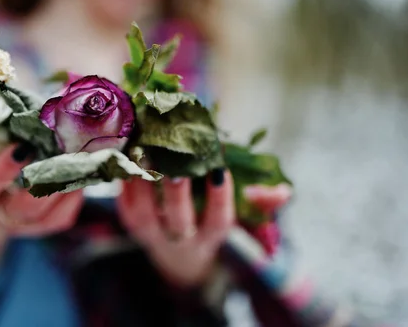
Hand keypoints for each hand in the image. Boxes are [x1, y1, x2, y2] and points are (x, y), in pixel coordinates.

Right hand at [0, 127, 83, 275]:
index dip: (1, 171)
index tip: (21, 146)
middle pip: (21, 209)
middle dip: (43, 181)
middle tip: (62, 152)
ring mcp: (20, 224)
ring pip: (46, 217)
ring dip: (65, 187)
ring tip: (79, 159)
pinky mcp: (42, 226)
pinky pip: (62, 219)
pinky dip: (74, 198)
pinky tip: (81, 173)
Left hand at [117, 170, 290, 287]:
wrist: (180, 257)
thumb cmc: (214, 224)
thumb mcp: (243, 220)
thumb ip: (263, 204)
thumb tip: (282, 192)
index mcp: (212, 237)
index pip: (219, 221)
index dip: (220, 197)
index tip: (219, 168)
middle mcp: (182, 240)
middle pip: (178, 220)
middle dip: (177, 191)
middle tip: (175, 161)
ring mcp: (153, 236)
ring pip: (145, 213)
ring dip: (144, 182)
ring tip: (145, 150)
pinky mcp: (133, 227)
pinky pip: (125, 208)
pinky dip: (124, 184)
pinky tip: (127, 158)